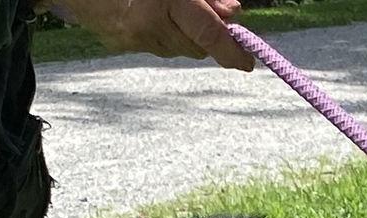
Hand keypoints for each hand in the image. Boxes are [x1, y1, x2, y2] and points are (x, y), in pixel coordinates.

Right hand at [53, 0, 253, 70]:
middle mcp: (150, 25)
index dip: (232, 51)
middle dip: (205, 36)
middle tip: (205, 15)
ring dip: (181, 34)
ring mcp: (132, 38)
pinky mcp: (118, 43)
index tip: (248, 63)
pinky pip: (152, 45)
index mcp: (166, 1)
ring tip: (166, 8)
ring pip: (176, 48)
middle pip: (195, 46)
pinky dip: (158, 33)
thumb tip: (232, 12)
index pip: (209, 34)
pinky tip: (145, 12)